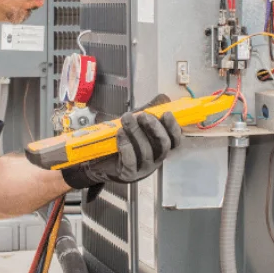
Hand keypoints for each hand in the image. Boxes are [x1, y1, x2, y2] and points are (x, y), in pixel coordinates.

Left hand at [62, 99, 181, 188]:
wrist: (98, 161)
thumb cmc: (120, 142)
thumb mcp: (136, 125)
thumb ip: (149, 113)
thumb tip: (162, 98)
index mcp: (159, 148)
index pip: (175, 140)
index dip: (173, 127)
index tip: (166, 113)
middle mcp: (155, 160)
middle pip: (163, 146)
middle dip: (155, 128)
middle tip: (143, 115)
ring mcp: (143, 169)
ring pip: (146, 152)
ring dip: (136, 133)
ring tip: (127, 119)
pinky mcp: (129, 174)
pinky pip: (131, 161)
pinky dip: (126, 146)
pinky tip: (120, 134)